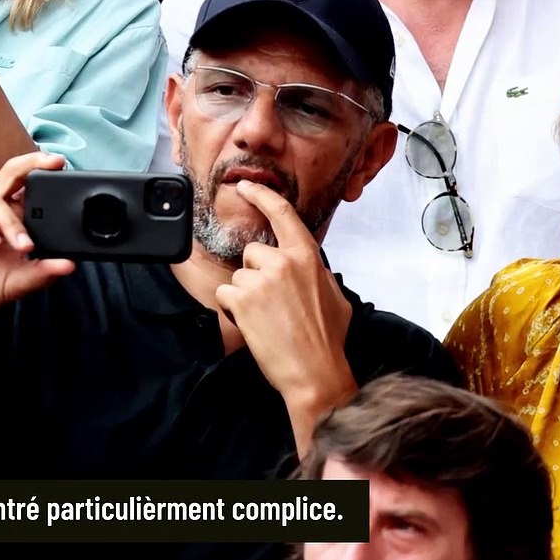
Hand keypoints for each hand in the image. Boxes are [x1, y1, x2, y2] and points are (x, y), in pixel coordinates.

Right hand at [0, 152, 75, 352]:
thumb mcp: (15, 283)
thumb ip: (41, 273)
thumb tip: (70, 265)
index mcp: (11, 221)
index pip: (31, 192)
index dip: (48, 181)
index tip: (67, 173)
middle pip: (13, 174)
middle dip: (34, 164)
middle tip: (54, 163)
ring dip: (11, 222)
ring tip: (22, 247)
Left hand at [215, 180, 356, 405]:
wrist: (315, 372)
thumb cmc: (328, 339)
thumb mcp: (334, 295)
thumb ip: (316, 271)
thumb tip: (306, 266)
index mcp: (308, 256)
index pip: (282, 214)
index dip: (262, 195)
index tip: (247, 186)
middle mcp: (284, 262)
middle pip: (253, 252)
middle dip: (256, 274)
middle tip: (273, 304)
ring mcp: (262, 279)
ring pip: (239, 276)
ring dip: (245, 296)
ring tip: (267, 319)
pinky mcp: (243, 299)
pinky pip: (225, 294)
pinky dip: (233, 310)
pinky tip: (254, 325)